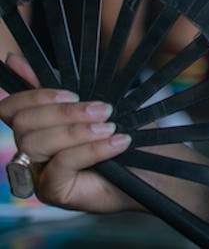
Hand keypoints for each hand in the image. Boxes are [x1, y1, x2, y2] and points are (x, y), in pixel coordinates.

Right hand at [0, 53, 138, 214]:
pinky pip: (60, 165)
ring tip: (109, 127)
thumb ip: (60, 84)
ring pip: (36, 143)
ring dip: (77, 131)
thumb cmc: (123, 133)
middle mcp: (32, 149)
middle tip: (104, 109)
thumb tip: (15, 60)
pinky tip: (116, 143)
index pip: (11, 108)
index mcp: (38, 125)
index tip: (71, 92)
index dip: (33, 95)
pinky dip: (91, 150)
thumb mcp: (95, 102)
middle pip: (24, 123)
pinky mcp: (51, 191)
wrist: (152, 168)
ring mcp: (38, 172)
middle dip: (65, 112)